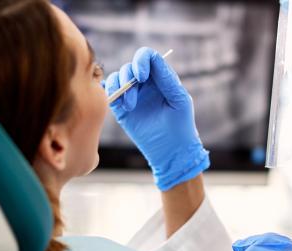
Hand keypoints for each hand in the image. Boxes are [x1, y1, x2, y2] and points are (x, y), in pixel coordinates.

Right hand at [104, 47, 208, 190]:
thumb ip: (167, 79)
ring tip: (129, 106)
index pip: (147, 57)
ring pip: (117, 77)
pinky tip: (121, 105)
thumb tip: (153, 60)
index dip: (141, 60)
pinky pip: (110, 92)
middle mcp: (145, 84)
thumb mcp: (179, 100)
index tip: (142, 76)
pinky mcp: (121, 109)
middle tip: (134, 98)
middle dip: (128, 77)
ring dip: (120, 87)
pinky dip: (110, 93)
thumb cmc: (181, 125)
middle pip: (129, 66)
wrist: (171, 151)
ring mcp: (133, 95)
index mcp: (160, 78)